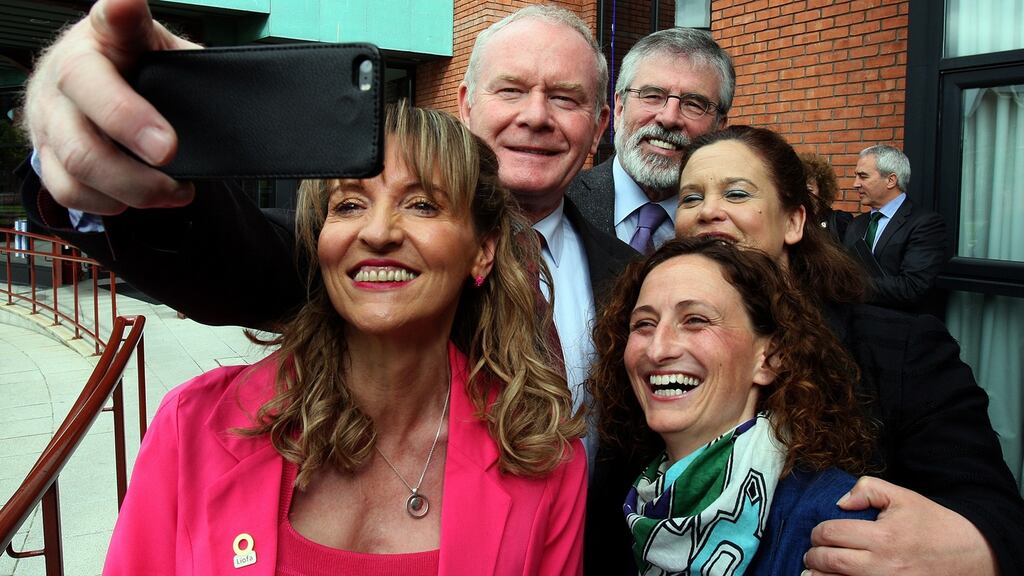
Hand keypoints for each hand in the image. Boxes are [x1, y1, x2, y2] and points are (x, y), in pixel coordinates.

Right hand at [22, 0, 199, 214]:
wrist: (83, 92)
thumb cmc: (132, 72)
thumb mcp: (160, 54)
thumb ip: (184, 66)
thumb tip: (227, 97)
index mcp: (104, 36)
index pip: (112, 18)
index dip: (120, 12)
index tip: (126, 4)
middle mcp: (66, 69)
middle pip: (87, 97)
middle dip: (132, 130)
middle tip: (171, 153)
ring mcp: (48, 113)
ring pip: (78, 158)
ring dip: (134, 185)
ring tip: (174, 191)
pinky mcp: (42, 153)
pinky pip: (68, 191)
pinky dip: (108, 203)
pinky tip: (134, 200)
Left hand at [802, 476, 997, 575]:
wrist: (971, 554)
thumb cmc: (934, 524)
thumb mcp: (902, 496)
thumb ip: (867, 489)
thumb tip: (840, 502)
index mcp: (884, 536)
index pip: (832, 534)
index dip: (818, 532)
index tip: (818, 533)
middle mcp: (884, 565)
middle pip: (830, 561)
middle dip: (814, 555)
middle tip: (812, 552)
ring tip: (813, 570)